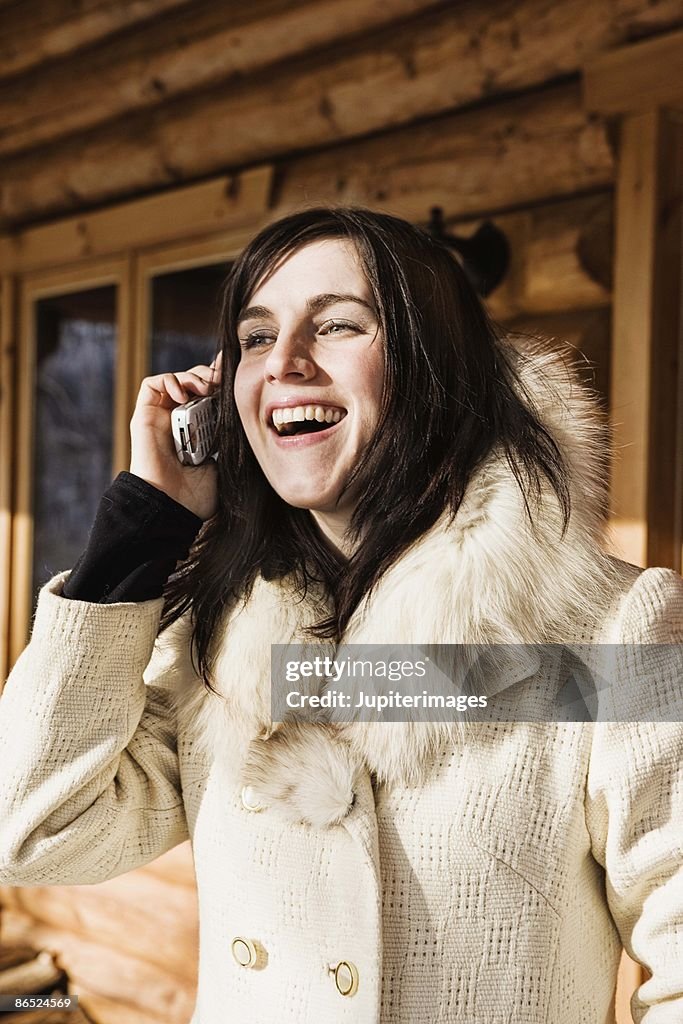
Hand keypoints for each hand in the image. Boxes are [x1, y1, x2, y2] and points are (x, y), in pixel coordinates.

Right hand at [129, 355, 221, 520]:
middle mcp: (179, 421)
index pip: (208, 395)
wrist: (173, 505)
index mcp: (199, 430)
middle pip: (193, 382)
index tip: (234, 375)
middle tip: (221, 384)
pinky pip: (152, 384)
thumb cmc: (197, 494)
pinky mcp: (144, 416)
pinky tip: (184, 394)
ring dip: (191, 376)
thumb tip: (247, 417)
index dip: (219, 381)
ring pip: (175, 379)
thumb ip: (230, 439)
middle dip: (208, 376)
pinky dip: (169, 381)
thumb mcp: (224, 461)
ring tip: (205, 389)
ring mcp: (161, 418)